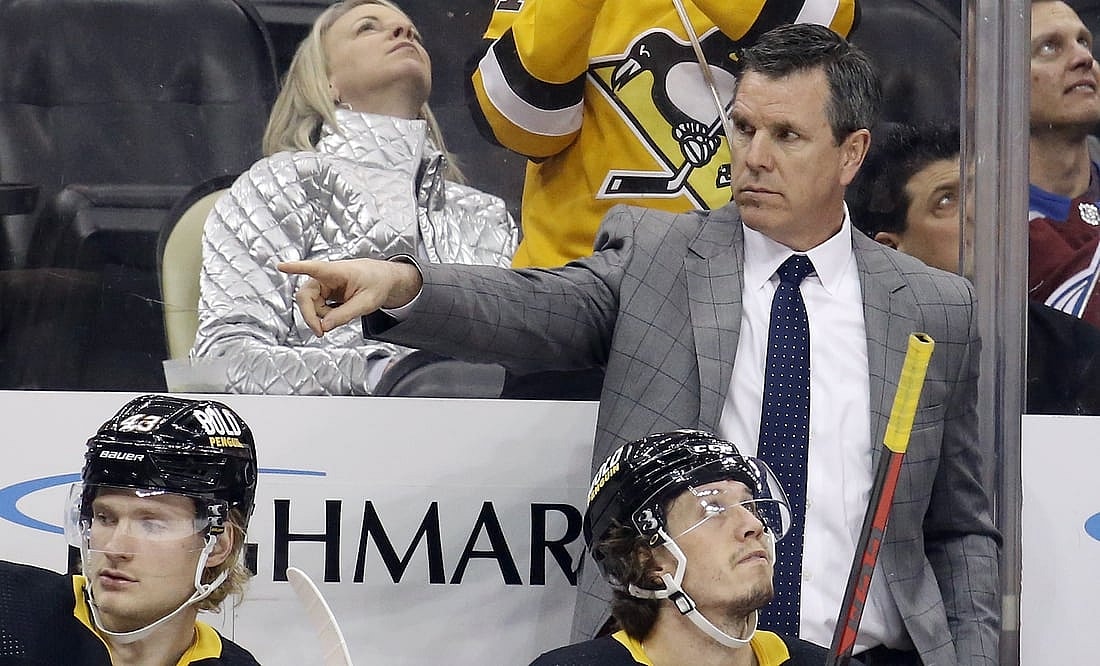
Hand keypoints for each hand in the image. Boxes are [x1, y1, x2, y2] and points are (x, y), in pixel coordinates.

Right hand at [277, 258, 422, 336]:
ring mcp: (325, 285)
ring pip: (311, 305)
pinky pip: (318, 308)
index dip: (296, 268)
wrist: (385, 280)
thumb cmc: (378, 283)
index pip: (313, 268)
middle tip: (320, 332)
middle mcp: (326, 276)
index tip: (281, 266)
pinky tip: (337, 315)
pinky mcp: (326, 293)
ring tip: (340, 317)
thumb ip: (345, 315)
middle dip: (311, 315)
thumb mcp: (366, 303)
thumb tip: (323, 326)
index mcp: (336, 271)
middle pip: (306, 296)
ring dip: (321, 317)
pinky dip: (325, 316)